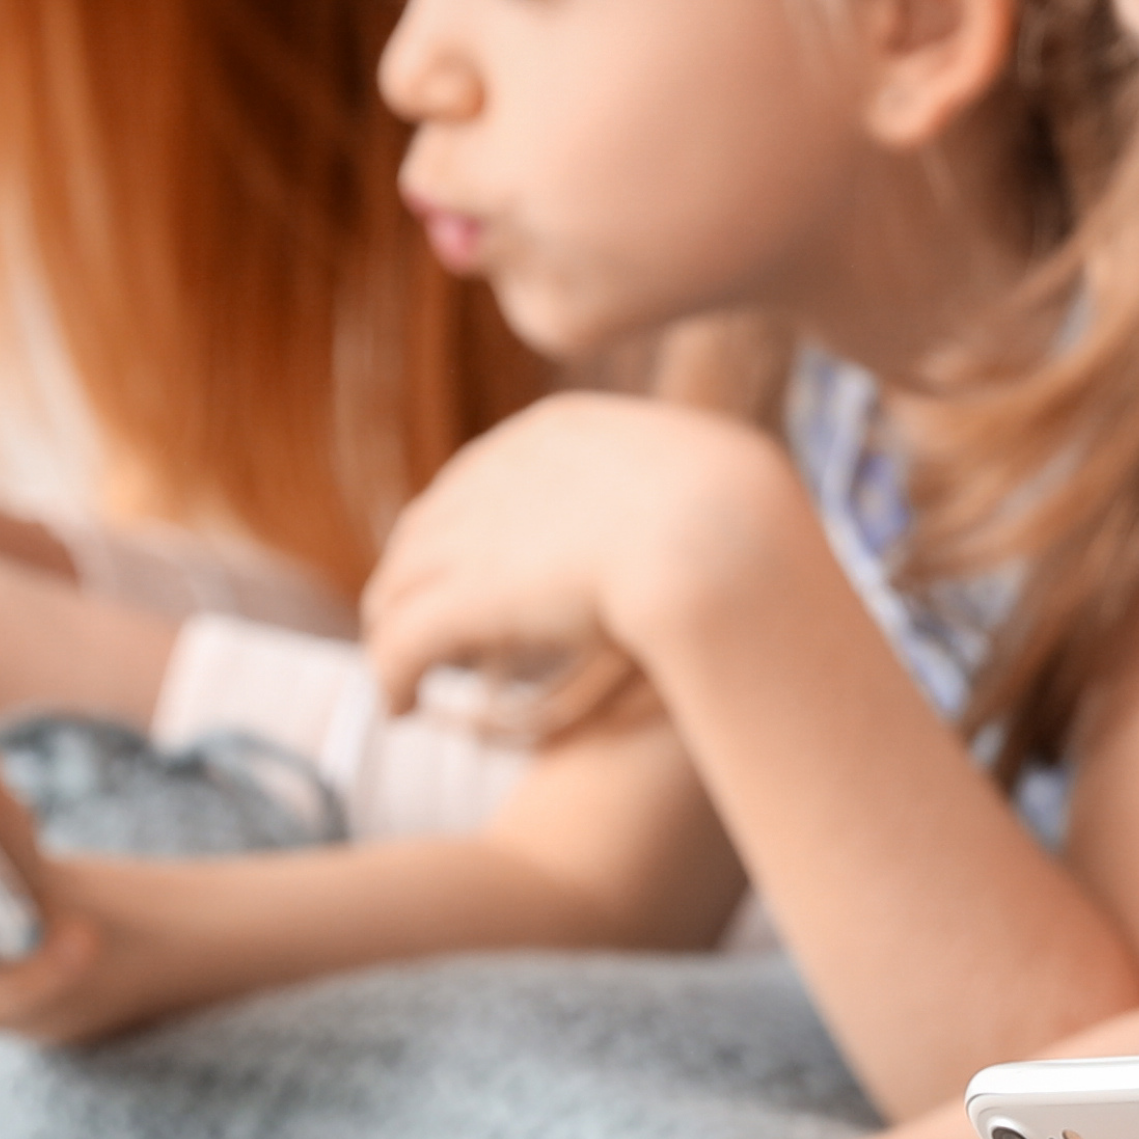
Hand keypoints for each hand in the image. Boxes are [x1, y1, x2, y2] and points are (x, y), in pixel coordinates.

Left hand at [352, 394, 812, 719]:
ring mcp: (476, 532)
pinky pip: (404, 642)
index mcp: (556, 432)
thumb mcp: (718, 481)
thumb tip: (713, 503)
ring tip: (395, 680)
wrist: (728, 543)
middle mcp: (500, 470)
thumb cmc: (748, 522)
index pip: (477, 478)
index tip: (458, 574)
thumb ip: (687, 494)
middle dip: (411, 582)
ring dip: (390, 634)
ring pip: (401, 586)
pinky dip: (391, 674)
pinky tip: (399, 706)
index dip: (456, 531)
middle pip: (427, 530)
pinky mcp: (465, 597)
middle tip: (407, 632)